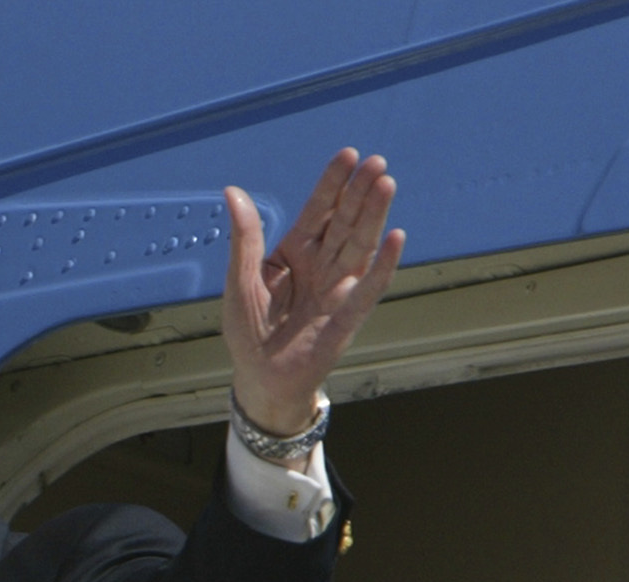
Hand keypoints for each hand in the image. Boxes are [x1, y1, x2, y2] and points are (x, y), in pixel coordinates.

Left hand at [223, 149, 403, 434]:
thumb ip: (244, 239)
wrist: (261, 379)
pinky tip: (395, 238)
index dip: (332, 185)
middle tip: (375, 162)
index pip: (318, 211)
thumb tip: (233, 192)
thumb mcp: (240, 281)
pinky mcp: (349, 314)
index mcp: (294, 253)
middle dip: (359, 193)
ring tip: (386, 184)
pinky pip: (369, 287)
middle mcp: (321, 264)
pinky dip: (383, 264)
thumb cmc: (248, 332)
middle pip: (345, 222)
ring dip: (374, 216)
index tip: (347, 155)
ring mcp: (338, 287)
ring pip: (360, 244)